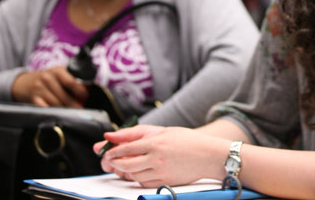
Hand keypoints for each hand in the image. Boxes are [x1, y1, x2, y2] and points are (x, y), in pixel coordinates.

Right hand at [11, 66, 87, 107]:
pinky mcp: (33, 99)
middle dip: (74, 104)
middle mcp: (47, 78)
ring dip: (65, 110)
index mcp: (57, 70)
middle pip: (64, 96)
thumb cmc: (48, 78)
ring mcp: (39, 89)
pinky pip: (46, 108)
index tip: (86, 97)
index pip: (71, 82)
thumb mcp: (59, 74)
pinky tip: (59, 113)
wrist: (23, 82)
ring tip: (72, 113)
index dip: (80, 91)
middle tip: (81, 109)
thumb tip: (88, 89)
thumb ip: (72, 79)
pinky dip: (53, 111)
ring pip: (56, 104)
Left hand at [99, 126, 229, 187]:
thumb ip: (138, 132)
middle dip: (114, 163)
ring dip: (126, 171)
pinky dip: (138, 178)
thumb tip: (113, 135)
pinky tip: (140, 172)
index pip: (126, 148)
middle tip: (110, 161)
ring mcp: (160, 171)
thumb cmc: (187, 140)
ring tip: (125, 165)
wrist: (208, 155)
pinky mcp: (164, 182)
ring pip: (133, 175)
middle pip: (125, 164)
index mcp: (156, 142)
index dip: (113, 151)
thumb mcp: (164, 130)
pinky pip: (144, 183)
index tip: (106, 151)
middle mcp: (156, 157)